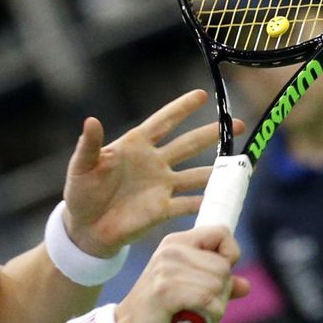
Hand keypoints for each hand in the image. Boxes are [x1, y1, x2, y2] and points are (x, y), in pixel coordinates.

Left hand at [61, 90, 241, 255]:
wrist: (85, 228)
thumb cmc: (81, 193)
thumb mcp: (81, 166)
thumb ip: (89, 145)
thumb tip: (91, 121)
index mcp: (135, 145)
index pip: (162, 122)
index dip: (181, 108)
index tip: (202, 95)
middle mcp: (154, 163)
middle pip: (188, 144)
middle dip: (212, 134)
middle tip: (238, 123)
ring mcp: (161, 186)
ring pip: (195, 173)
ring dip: (216, 168)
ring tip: (241, 162)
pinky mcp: (162, 209)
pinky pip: (188, 203)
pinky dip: (204, 201)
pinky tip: (222, 197)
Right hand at [113, 227, 248, 322]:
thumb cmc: (160, 308)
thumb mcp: (188, 289)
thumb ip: (216, 284)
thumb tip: (245, 286)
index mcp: (176, 242)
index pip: (221, 232)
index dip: (230, 254)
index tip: (218, 275)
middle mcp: (172, 251)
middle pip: (224, 265)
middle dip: (222, 291)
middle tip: (202, 304)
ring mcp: (167, 270)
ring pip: (219, 285)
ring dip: (216, 307)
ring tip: (196, 313)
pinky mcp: (166, 291)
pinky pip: (209, 301)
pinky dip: (211, 317)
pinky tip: (197, 322)